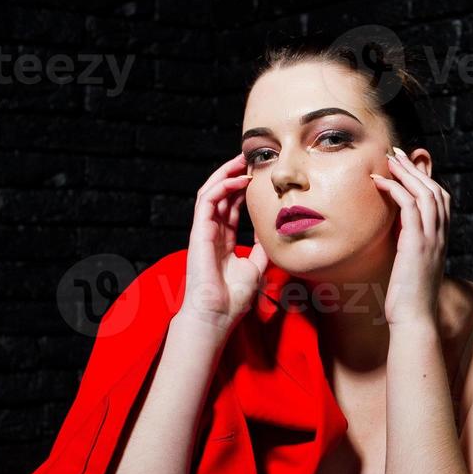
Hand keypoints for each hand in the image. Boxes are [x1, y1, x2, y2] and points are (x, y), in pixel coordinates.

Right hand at [179, 152, 268, 334]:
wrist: (217, 314)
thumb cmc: (233, 297)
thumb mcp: (256, 267)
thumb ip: (261, 248)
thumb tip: (274, 231)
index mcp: (223, 241)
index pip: (231, 207)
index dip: (243, 190)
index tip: (259, 177)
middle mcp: (212, 233)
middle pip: (221, 195)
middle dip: (235, 175)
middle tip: (251, 159)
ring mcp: (203, 231)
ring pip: (211, 192)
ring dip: (226, 174)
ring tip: (242, 161)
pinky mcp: (198, 231)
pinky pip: (207, 201)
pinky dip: (222, 186)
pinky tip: (239, 180)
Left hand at [370, 146, 446, 327]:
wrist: (415, 319)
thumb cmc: (409, 298)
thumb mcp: (411, 265)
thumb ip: (408, 245)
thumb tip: (395, 233)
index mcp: (441, 240)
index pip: (441, 199)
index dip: (426, 179)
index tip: (407, 166)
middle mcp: (441, 236)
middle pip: (434, 190)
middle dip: (415, 169)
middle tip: (396, 153)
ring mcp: (432, 239)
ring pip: (424, 193)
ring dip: (406, 173)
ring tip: (388, 160)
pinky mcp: (417, 244)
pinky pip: (409, 207)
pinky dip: (396, 189)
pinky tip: (380, 181)